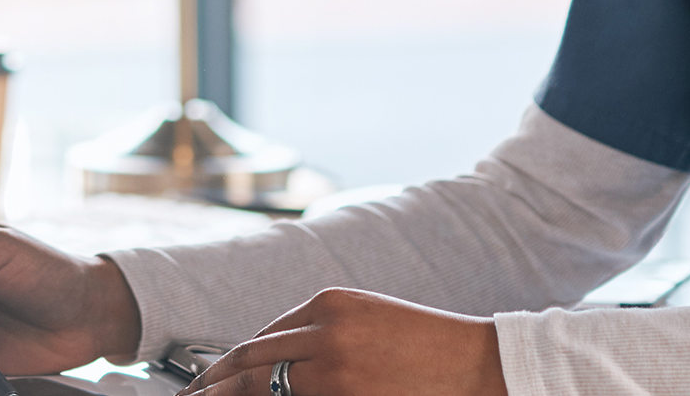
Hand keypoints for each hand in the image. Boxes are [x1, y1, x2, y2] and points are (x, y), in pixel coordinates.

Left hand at [185, 288, 504, 395]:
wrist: (482, 367)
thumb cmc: (429, 348)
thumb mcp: (369, 321)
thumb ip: (320, 333)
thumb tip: (268, 360)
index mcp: (329, 303)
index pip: (260, 338)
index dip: (225, 366)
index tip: (207, 383)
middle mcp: (325, 331)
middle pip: (248, 363)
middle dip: (212, 388)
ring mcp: (334, 371)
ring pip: (260, 390)